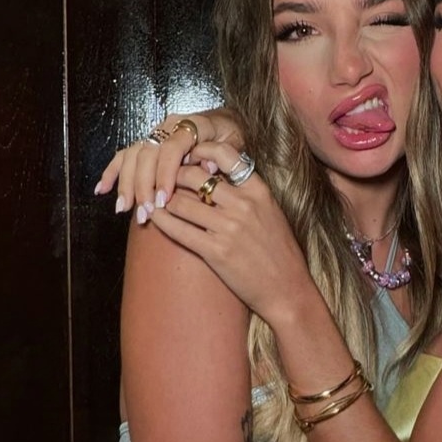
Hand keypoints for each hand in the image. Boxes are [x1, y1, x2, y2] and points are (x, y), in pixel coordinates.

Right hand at [95, 109, 244, 215]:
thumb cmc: (230, 136)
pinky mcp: (146, 143)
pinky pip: (124, 155)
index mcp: (191, 125)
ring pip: (132, 156)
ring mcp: (154, 134)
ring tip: (125, 209)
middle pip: (147, 154)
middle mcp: (167, 127)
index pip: (172, 149)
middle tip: (145, 212)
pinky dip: (112, 172)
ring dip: (126, 184)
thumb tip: (208, 167)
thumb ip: (223, 155)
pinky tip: (102, 190)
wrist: (224, 122)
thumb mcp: (234, 143)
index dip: (165, 174)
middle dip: (143, 185)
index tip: (164, 200)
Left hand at [147, 142, 315, 325]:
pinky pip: (178, 229)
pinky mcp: (215, 251)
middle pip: (194, 176)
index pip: (223, 154)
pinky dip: (161, 220)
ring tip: (155, 199)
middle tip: (163, 179)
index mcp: (258, 191)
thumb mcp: (271, 212)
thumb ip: (247, 192)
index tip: (188, 156)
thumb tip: (216, 176)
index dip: (199, 151)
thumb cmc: (280, 253)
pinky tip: (153, 217)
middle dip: (173, 175)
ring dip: (163, 199)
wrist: (287, 290)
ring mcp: (228, 228)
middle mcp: (243, 204)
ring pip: (180, 201)